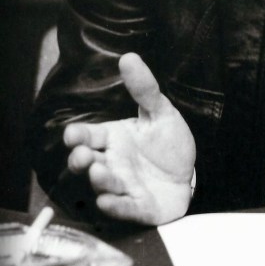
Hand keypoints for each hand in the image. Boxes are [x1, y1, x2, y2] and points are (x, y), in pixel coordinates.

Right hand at [64, 53, 195, 224]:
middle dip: (81, 160)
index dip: (78, 136)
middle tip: (83, 155)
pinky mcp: (138, 207)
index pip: (89, 135)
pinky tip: (108, 201)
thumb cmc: (168, 145)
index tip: (72, 134)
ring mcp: (123, 186)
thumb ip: (145, 89)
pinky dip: (115, 206)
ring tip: (99, 172)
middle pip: (88, 162)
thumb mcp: (161, 113)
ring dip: (99, 180)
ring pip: (103, 185)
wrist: (189, 176)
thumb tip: (129, 57)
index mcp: (114, 139)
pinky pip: (124, 208)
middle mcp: (113, 163)